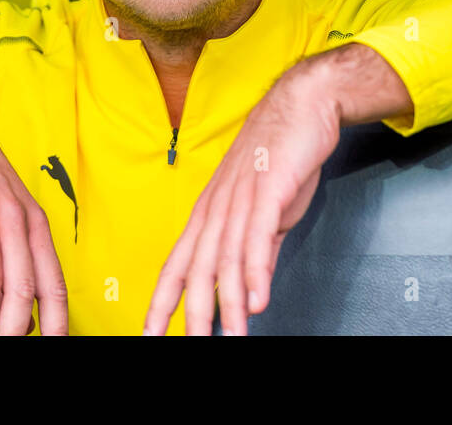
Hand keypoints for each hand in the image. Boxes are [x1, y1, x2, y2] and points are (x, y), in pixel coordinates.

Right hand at [0, 84, 67, 335]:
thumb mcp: (7, 210)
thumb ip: (18, 257)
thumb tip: (26, 317)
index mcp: (34, 223)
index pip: (54, 283)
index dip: (56, 322)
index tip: (53, 346)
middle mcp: (16, 218)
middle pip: (24, 288)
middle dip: (15, 330)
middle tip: (3, 352)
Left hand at [142, 58, 343, 335]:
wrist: (301, 105)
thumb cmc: (280, 154)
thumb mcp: (265, 210)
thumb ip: (259, 250)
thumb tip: (253, 288)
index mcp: (210, 214)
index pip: (176, 265)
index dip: (161, 302)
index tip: (150, 333)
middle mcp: (216, 209)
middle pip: (194, 270)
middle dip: (189, 315)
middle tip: (190, 346)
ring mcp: (239, 199)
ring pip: (225, 261)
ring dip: (228, 305)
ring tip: (230, 338)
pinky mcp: (267, 191)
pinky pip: (256, 238)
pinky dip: (256, 272)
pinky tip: (257, 300)